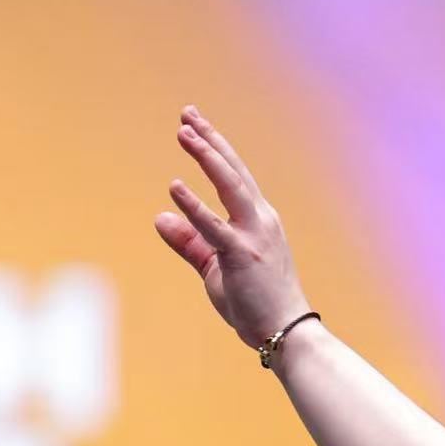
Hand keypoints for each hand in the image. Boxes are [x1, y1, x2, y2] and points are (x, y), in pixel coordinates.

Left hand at [153, 105, 312, 350]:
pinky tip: (175, 186)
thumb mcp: (214, 267)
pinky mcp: (242, 255)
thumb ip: (188, 241)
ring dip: (207, 156)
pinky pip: (215, 226)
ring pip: (230, 185)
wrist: (284, 331)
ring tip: (184, 133)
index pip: (234, 175)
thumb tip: (160, 216)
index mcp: (256, 219)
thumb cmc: (253, 301)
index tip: (194, 124)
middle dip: (210, 140)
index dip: (214, 147)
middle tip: (187, 114)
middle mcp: (259, 219)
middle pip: (233, 169)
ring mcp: (253, 235)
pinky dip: (194, 205)